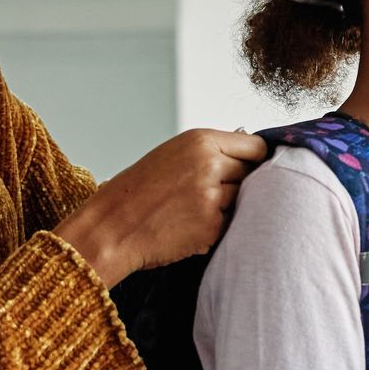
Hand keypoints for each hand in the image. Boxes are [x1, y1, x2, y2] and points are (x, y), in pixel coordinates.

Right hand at [54, 129, 267, 286]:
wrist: (111, 227)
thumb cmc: (137, 191)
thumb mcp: (172, 154)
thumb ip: (211, 151)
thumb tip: (253, 149)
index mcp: (201, 141)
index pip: (256, 148)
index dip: (255, 161)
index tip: (250, 169)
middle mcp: (210, 165)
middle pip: (254, 175)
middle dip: (241, 184)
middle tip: (213, 194)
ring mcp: (213, 198)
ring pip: (244, 201)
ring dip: (229, 207)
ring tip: (196, 210)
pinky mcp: (211, 228)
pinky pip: (230, 224)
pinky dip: (217, 227)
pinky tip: (190, 226)